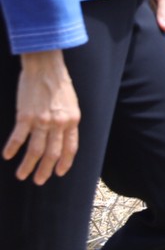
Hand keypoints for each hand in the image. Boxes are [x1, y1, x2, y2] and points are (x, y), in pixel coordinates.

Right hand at [4, 50, 78, 184]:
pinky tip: (7, 156)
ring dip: (28, 165)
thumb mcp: (71, 104)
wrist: (46, 67)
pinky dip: (12, 148)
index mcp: (72, 120)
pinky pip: (18, 137)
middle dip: (45, 170)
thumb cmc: (59, 84)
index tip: (59, 173)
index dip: (64, 162)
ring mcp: (42, 121)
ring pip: (35, 150)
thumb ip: (67, 121)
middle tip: (38, 181)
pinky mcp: (25, 116)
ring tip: (22, 175)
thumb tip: (62, 137)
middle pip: (52, 153)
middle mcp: (59, 124)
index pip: (70, 148)